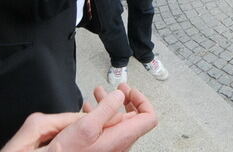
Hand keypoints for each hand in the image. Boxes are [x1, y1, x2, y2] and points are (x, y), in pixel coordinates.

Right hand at [1, 84, 156, 151]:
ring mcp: (107, 147)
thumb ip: (105, 110)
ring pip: (116, 124)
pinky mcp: (95, 149)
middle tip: (115, 87)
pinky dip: (98, 116)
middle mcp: (117, 145)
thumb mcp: (83, 127)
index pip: (148, 117)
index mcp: (119, 139)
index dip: (141, 99)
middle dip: (123, 99)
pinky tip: (86, 109)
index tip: (127, 89)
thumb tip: (120, 96)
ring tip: (97, 93)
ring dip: (108, 105)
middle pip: (133, 119)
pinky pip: (104, 131)